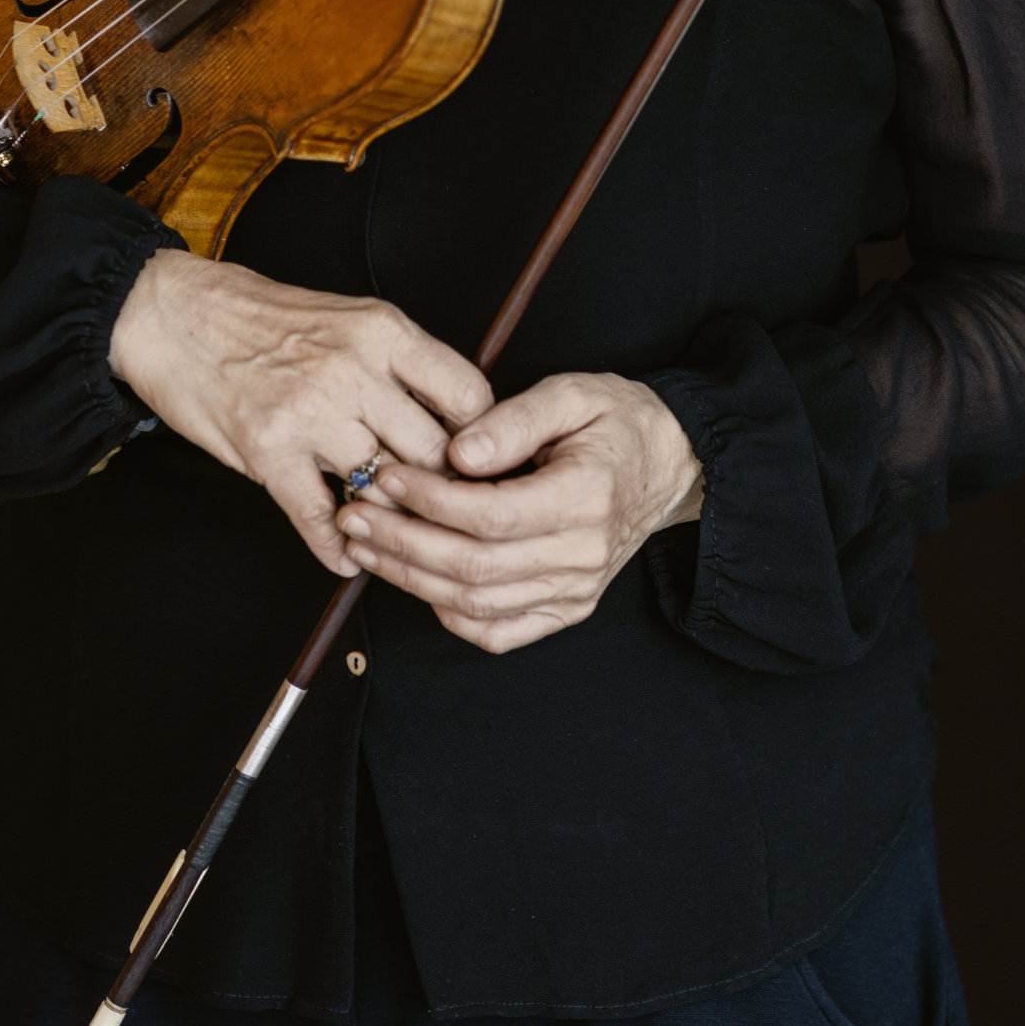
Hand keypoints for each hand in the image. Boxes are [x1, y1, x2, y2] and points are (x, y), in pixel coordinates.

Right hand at [108, 250, 490, 576]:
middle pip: (434, 453)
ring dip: (392, 521)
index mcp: (383, 330)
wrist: (173, 315)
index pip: (469, 396)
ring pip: (383, 489)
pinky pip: (322, 517)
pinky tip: (349, 558)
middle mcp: (354, 369)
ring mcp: (310, 412)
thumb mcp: (348, 316)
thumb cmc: (261, 316)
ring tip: (399, 537)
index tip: (479, 466)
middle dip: (443, 491)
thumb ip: (399, 364)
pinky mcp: (269, 451)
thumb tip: (453, 420)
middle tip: (449, 516)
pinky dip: (338, 548)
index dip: (481, 441)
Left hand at [334, 370, 702, 652]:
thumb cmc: (617, 421)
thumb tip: (456, 453)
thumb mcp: (572, 393)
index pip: (490, 515)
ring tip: (364, 546)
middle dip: (403, 543)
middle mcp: (582, 555)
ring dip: (412, 578)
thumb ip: (514, 419)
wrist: (671, 463)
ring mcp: (576, 590)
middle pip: (474, 566)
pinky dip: (450, 613)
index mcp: (587, 498)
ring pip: (477, 603)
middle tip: (354, 516)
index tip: (387, 476)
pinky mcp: (567, 608)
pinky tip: (415, 580)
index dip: (429, 501)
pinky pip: (498, 631)